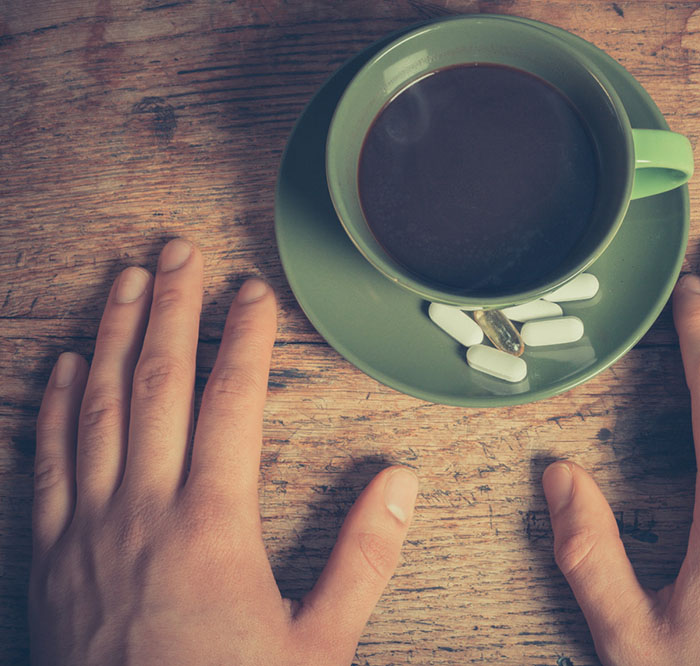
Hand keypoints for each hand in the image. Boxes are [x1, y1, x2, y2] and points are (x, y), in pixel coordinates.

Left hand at [30, 239, 418, 664]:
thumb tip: (399, 482)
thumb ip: (363, 559)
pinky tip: (61, 365)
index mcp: (213, 527)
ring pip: (96, 408)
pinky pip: (47, 462)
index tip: (253, 292)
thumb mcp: (320, 646)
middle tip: (179, 251)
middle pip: (157, 385)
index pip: (231, 403)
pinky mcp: (50, 558)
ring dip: (110, 336)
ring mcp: (88, 531)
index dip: (244, 340)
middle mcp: (144, 512)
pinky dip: (53, 406)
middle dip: (169, 309)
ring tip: (122, 280)